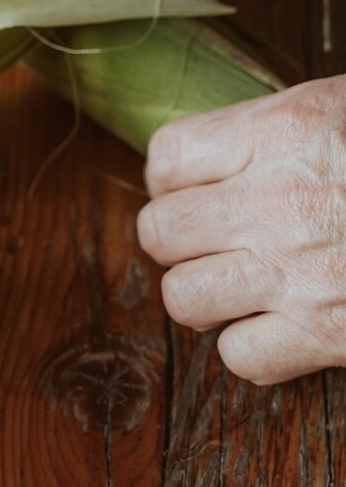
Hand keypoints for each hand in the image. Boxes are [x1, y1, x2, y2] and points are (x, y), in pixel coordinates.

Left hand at [138, 77, 345, 383]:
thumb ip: (282, 128)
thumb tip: (224, 151)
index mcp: (284, 129)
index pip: (167, 158)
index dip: (175, 178)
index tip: (197, 187)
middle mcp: (277, 199)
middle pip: (159, 231)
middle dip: (179, 238)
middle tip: (214, 240)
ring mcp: (298, 272)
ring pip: (183, 298)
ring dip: (206, 295)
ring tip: (242, 285)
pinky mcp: (327, 334)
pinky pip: (239, 357)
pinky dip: (253, 349)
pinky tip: (283, 326)